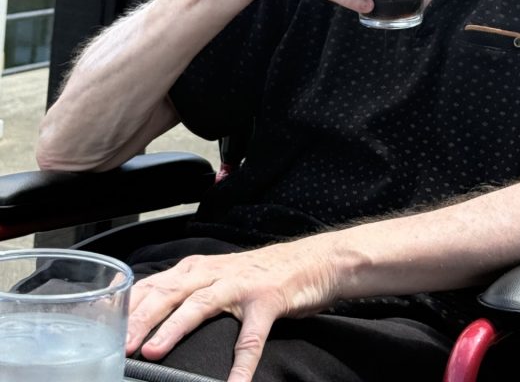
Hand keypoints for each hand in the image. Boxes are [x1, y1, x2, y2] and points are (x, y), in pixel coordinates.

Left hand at [126, 240, 338, 381]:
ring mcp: (241, 286)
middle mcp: (214, 272)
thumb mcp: (218, 277)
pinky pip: (251, 338)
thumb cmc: (260, 275)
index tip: (101, 327)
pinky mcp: (267, 301)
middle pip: (169, 291)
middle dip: (141, 317)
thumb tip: (149, 321)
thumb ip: (187, 292)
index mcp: (198, 268)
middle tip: (118, 344)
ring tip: (152, 352)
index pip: (154, 284)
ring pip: (200, 303)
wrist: (312, 260)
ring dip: (174, 327)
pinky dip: (241, 364)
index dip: (128, 305)